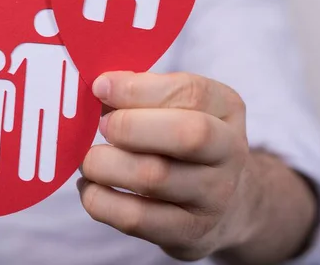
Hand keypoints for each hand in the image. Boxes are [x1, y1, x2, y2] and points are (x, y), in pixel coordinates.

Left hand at [77, 71, 255, 260]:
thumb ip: (142, 92)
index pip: (191, 92)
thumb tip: (100, 87)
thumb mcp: (178, 106)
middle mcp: (230, 152)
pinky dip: (99, 200)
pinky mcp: (188, 232)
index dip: (138, 89)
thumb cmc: (181, 141)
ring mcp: (214, 197)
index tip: (100, 88)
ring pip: (153, 178)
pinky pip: (134, 218)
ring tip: (89, 160)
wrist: (221, 202)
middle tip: (100, 126)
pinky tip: (91, 187)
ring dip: (105, 165)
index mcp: (227, 108)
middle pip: (187, 135)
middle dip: (130, 126)